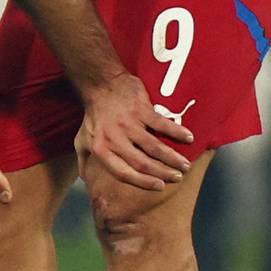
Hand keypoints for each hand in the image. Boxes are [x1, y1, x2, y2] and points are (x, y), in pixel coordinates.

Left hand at [76, 72, 193, 191]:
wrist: (101, 84)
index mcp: (101, 149)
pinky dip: (177, 132)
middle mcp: (114, 139)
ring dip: (172, 158)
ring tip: (185, 165)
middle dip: (162, 173)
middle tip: (177, 177)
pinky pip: (162, 124)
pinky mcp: (141, 110)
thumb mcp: (81, 139)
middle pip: (142, 163)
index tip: (159, 186)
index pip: (122, 173)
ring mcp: (128, 124)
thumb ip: (84, 160)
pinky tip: (189, 138)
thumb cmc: (93, 115)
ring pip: (154, 147)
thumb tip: (85, 180)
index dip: (142, 182)